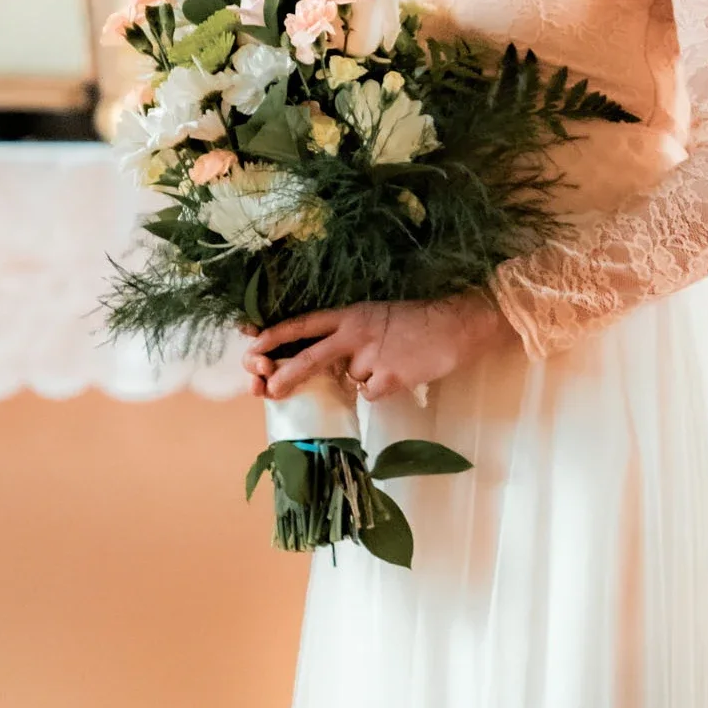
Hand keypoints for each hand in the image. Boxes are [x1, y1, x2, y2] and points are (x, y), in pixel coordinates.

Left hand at [244, 293, 509, 401]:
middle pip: (311, 357)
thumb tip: (328, 363)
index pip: (305, 324)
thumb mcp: (375, 318)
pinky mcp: (388, 376)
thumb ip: (348, 336)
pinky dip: (382, 388)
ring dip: (365, 376)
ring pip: (350, 380)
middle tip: (269, 390)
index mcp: (350, 315)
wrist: (455, 324)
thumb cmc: (415, 322)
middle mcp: (355, 333)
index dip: (277, 335)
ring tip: (392, 359)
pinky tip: (401, 372)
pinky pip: (371, 393)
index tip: (252, 345)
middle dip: (287, 376)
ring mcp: (371, 356)